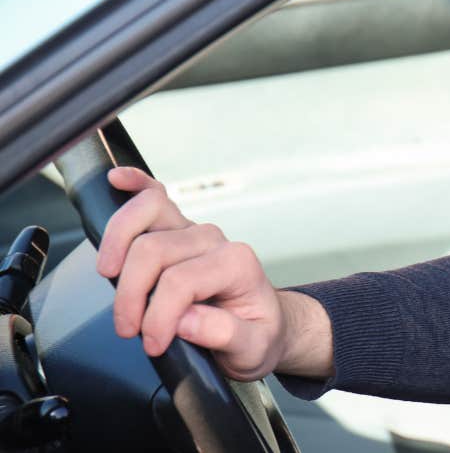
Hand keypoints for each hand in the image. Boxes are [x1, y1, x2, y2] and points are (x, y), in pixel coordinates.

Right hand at [96, 167, 317, 380]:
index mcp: (238, 264)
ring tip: (109, 279)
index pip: (180, 282)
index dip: (158, 317)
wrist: (263, 322)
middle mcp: (214, 240)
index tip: (153, 344)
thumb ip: (224, 334)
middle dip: (130, 293)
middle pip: (153, 250)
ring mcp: (193, 231)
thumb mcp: (253, 347)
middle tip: (129, 329)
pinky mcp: (176, 230)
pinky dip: (136, 185)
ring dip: (117, 246)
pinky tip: (118, 180)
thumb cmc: (257, 332)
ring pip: (146, 215)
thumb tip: (185, 320)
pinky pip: (155, 197)